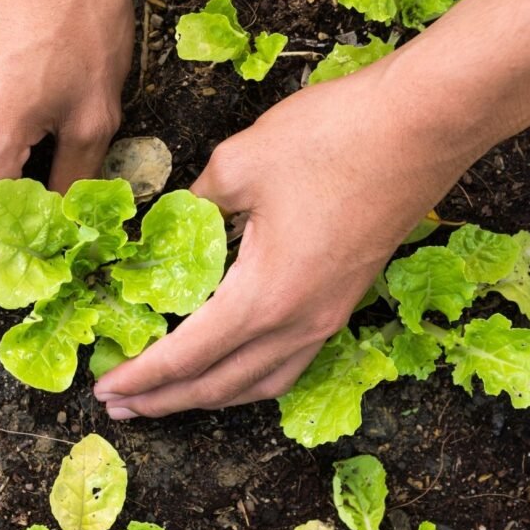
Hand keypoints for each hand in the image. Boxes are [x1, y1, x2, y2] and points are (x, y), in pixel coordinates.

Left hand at [94, 58, 474, 416]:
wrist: (425, 124)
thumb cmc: (334, 137)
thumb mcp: (239, 162)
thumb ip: (194, 203)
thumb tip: (171, 222)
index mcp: (264, 296)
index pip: (187, 355)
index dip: (141, 376)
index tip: (105, 389)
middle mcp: (299, 322)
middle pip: (221, 384)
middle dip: (166, 399)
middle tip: (120, 405)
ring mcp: (329, 315)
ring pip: (261, 382)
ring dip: (210, 395)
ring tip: (170, 397)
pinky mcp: (347, 299)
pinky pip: (290, 362)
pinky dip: (251, 377)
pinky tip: (234, 365)